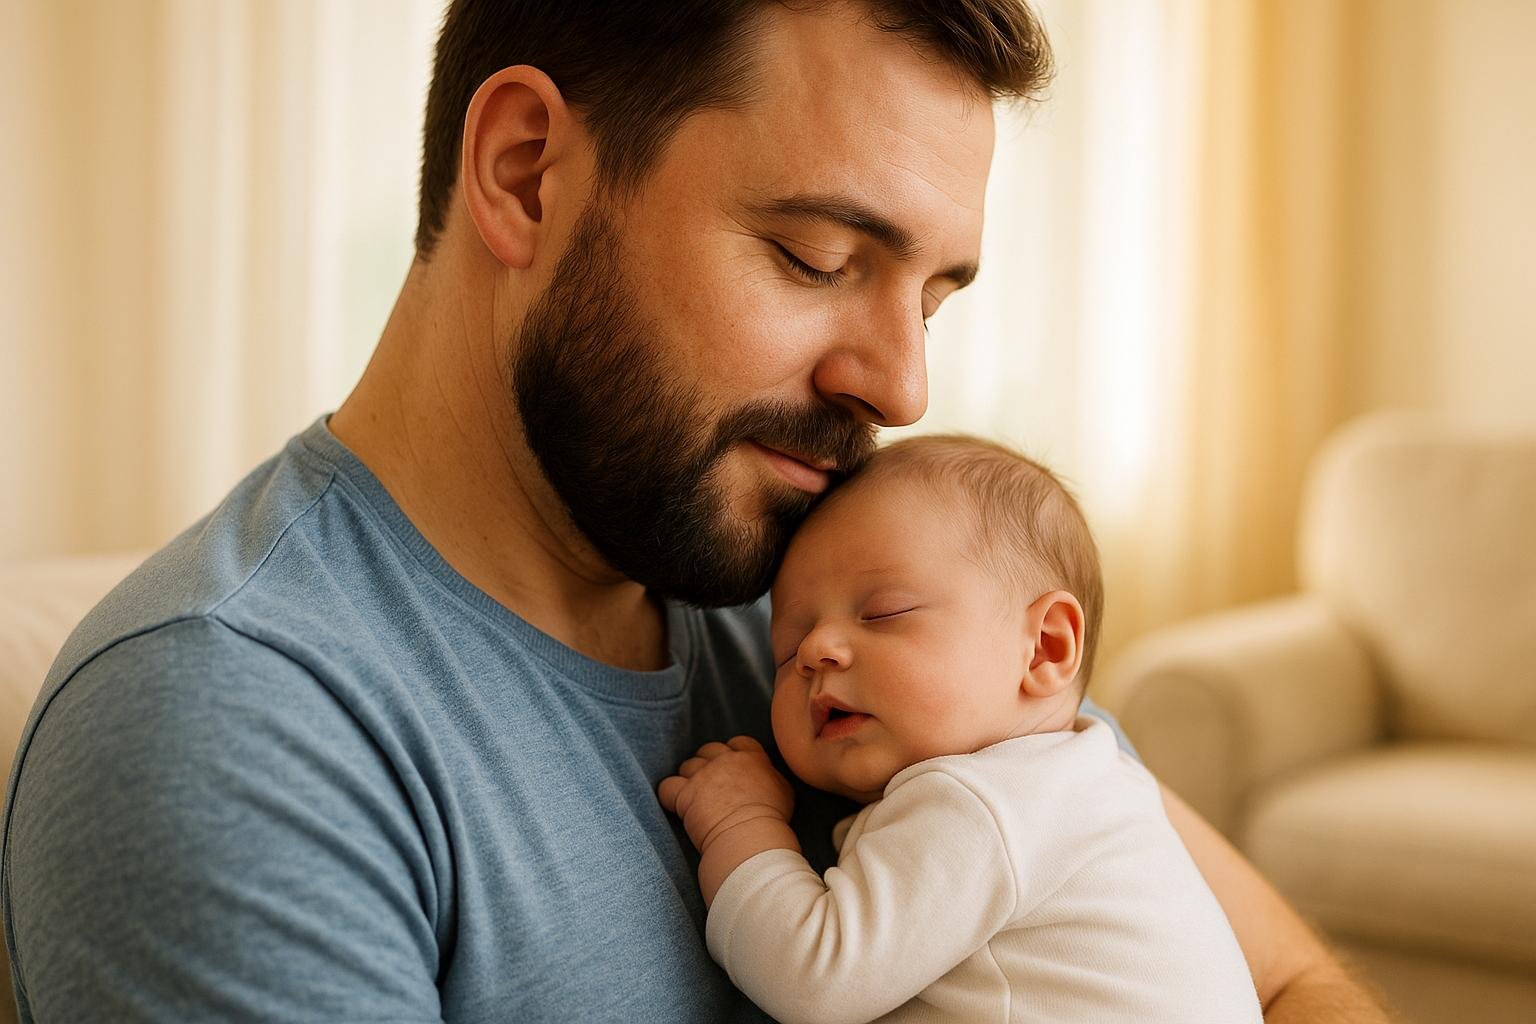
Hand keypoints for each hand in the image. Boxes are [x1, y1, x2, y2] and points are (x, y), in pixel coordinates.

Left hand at [658, 736, 794, 854]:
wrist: (751, 837)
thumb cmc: (772, 819)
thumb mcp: (784, 790)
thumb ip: (771, 775)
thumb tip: (766, 773)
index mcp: (750, 757)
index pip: (737, 743)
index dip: (732, 755)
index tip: (732, 771)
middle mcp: (725, 761)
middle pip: (708, 751)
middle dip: (708, 765)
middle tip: (711, 786)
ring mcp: (703, 776)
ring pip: (687, 766)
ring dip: (689, 780)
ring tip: (695, 799)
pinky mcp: (685, 795)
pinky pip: (667, 787)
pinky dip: (670, 795)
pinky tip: (676, 805)